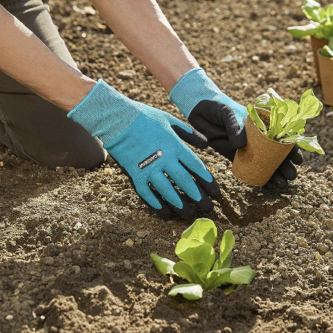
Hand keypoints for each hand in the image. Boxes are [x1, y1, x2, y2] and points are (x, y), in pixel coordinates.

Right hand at [68, 80, 219, 218]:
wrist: (117, 119)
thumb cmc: (145, 117)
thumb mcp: (170, 120)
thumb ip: (189, 133)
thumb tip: (206, 145)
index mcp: (175, 146)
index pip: (196, 167)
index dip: (207, 181)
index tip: (215, 192)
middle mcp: (164, 160)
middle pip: (185, 182)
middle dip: (198, 197)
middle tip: (208, 208)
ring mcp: (148, 169)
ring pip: (168, 192)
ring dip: (180, 205)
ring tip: (190, 214)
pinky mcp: (134, 174)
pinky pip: (146, 194)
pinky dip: (156, 204)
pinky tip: (165, 212)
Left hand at [169, 68, 302, 188]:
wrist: (200, 111)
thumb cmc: (217, 108)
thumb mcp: (227, 113)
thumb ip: (235, 128)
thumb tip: (241, 145)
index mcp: (261, 124)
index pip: (281, 136)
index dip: (291, 148)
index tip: (297, 158)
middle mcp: (257, 137)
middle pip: (275, 153)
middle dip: (285, 165)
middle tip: (291, 176)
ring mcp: (246, 147)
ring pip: (264, 162)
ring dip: (274, 174)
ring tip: (281, 185)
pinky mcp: (234, 156)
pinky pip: (249, 168)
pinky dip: (258, 176)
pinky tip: (267, 186)